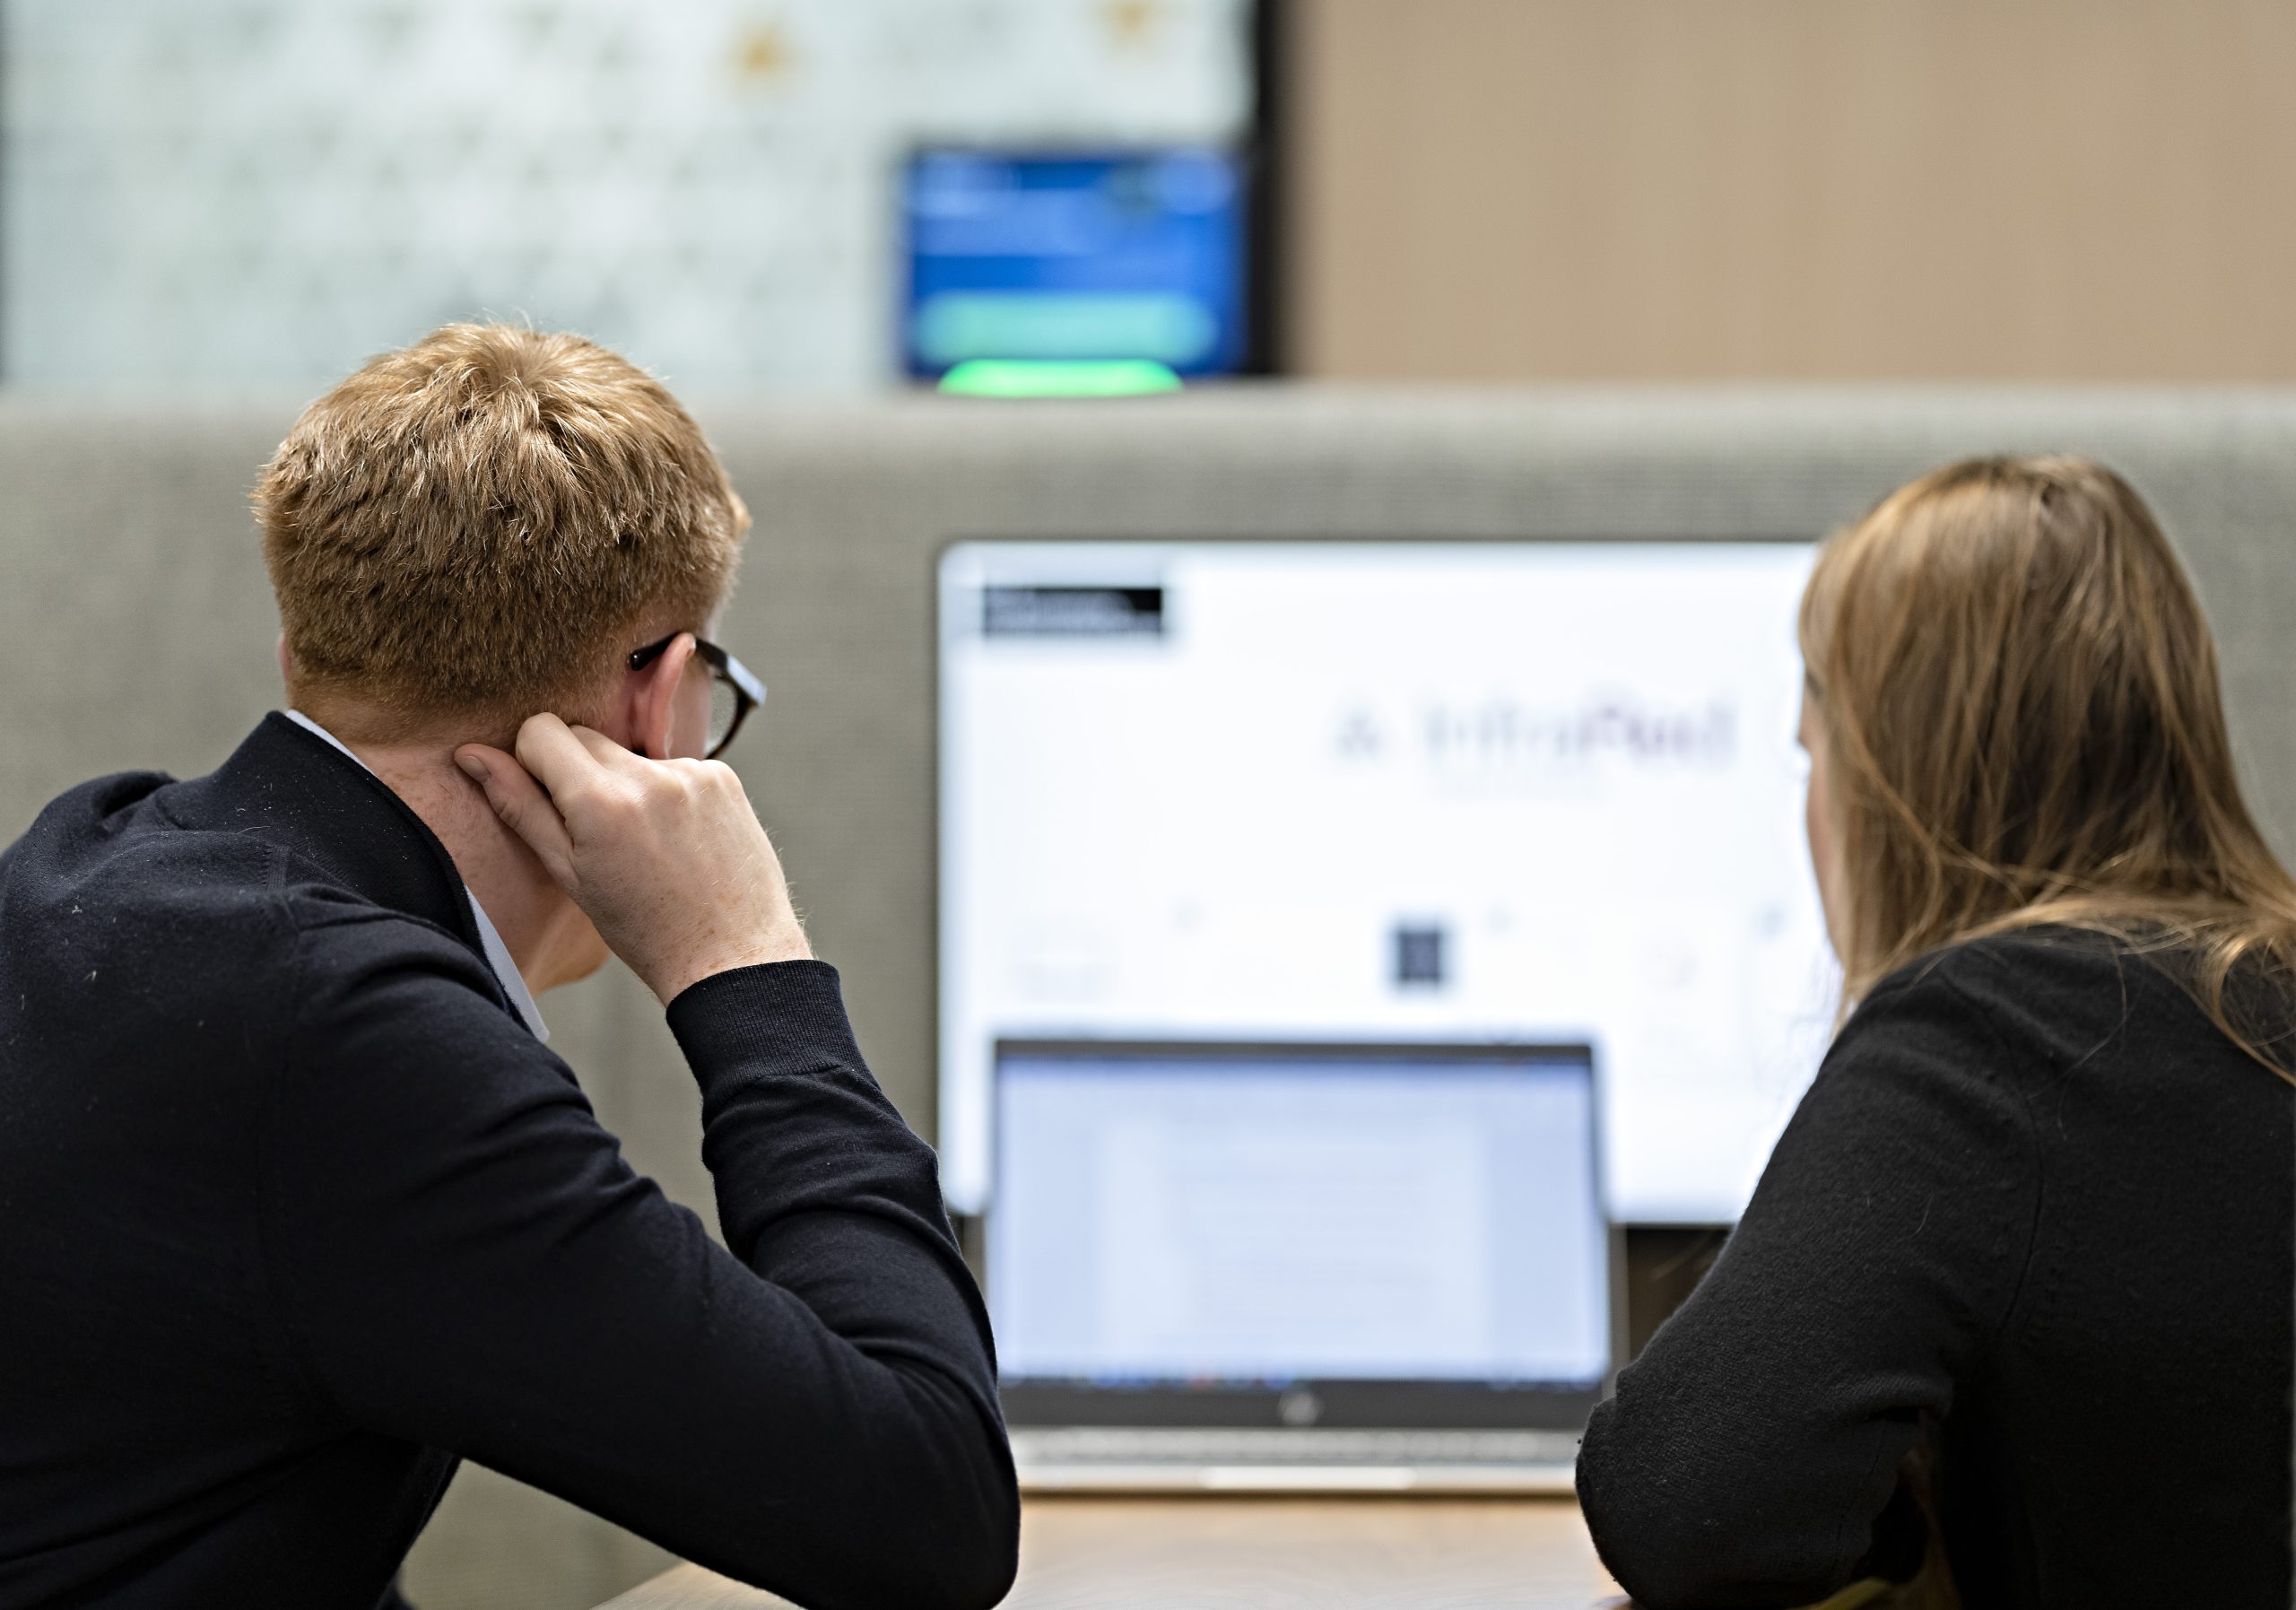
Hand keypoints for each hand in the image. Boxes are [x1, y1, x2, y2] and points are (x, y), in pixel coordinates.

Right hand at [455, 715, 811, 1003]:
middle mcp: (648, 777)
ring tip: (645, 844)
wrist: (730, 951)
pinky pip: (673, 766)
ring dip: (625, 784)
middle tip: (596, 832)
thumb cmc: (642, 926)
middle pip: (583, 735)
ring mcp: (692, 772)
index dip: (533, 762)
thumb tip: (471, 753)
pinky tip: (679, 840)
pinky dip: (667, 793)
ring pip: (629, 754)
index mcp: (600, 802)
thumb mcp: (568, 873)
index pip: (540, 729)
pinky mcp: (723, 776)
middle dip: (577, 773)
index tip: (548, 800)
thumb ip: (519, 806)